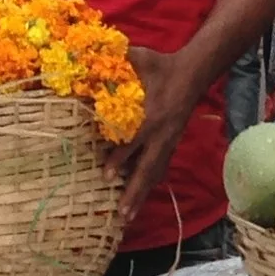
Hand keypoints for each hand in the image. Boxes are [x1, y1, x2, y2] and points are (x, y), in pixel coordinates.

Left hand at [108, 43, 203, 218]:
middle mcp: (161, 134)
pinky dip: (151, 183)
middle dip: (135, 192)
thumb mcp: (137, 58)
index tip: (106, 174)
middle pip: (147, 168)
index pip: (134, 141)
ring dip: (142, 195)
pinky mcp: (171, 143)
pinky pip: (161, 167)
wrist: (191, 72)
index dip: (120, 158)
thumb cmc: (159, 65)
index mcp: (152, 115)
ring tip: (129, 216)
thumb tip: (83, 58)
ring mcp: (168, 141)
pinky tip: (142, 198)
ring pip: (154, 173)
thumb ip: (114, 61)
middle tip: (122, 214)